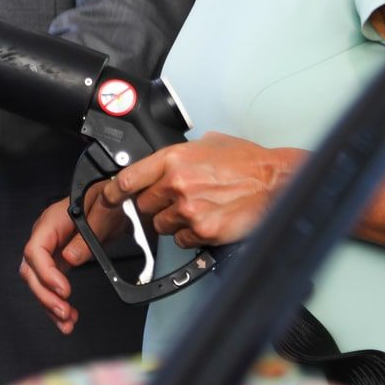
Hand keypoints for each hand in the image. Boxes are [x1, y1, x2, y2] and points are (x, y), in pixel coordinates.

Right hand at [19, 191, 125, 334]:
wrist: (116, 202)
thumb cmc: (107, 200)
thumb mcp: (102, 213)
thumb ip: (86, 236)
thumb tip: (69, 258)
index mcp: (52, 221)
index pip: (35, 250)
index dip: (45, 273)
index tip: (63, 290)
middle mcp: (46, 236)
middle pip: (31, 270)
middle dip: (45, 295)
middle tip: (64, 311)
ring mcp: (51, 249)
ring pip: (38, 282)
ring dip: (50, 305)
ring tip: (66, 321)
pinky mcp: (59, 260)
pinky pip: (51, 284)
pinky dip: (57, 302)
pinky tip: (68, 317)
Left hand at [100, 132, 300, 247]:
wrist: (275, 181)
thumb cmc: (247, 162)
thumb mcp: (208, 145)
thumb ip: (179, 156)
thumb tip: (163, 166)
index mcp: (174, 159)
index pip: (128, 179)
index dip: (114, 193)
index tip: (109, 198)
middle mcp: (177, 183)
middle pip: (145, 205)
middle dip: (157, 205)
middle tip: (178, 200)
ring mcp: (188, 209)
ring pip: (163, 225)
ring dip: (175, 221)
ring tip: (200, 208)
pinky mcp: (202, 230)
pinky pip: (183, 240)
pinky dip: (192, 235)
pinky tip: (209, 219)